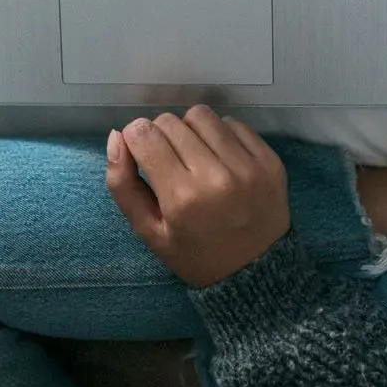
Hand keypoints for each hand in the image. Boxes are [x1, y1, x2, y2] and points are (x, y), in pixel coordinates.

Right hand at [105, 105, 290, 287]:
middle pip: (170, 122)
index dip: (135, 138)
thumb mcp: (150, 232)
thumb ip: (123, 185)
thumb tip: (116, 135)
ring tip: (194, 157)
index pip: (144, 134)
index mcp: (182, 198)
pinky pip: (232, 124)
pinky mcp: (269, 159)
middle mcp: (216, 176)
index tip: (141, 153)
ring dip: (190, 130)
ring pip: (201, 116)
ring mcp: (247, 166)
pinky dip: (219, 135)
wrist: (256, 271)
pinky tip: (220, 159)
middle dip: (160, 136)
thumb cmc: (195, 254)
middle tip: (168, 163)